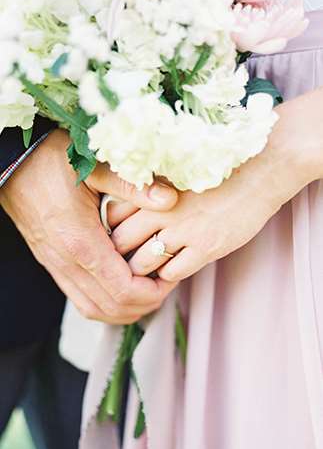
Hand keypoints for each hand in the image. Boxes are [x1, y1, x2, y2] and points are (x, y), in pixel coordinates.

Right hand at [0, 129, 176, 323]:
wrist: (11, 164)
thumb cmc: (50, 162)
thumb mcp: (93, 168)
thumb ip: (131, 185)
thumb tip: (168, 199)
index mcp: (82, 243)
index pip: (124, 291)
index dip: (154, 291)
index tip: (171, 273)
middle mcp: (68, 263)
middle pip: (113, 308)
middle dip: (146, 303)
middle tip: (166, 281)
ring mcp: (57, 267)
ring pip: (95, 310)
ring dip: (126, 308)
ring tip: (148, 288)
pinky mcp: (53, 264)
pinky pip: (80, 299)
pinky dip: (105, 303)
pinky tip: (120, 287)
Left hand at [110, 89, 322, 281]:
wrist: (259, 173)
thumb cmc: (216, 173)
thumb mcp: (177, 175)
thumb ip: (150, 194)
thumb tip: (125, 214)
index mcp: (152, 189)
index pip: (112, 215)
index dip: (110, 230)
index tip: (115, 237)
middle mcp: (162, 210)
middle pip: (121, 242)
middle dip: (118, 255)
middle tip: (124, 261)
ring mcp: (184, 230)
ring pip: (142, 262)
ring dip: (141, 269)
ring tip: (147, 269)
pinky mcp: (206, 248)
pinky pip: (172, 272)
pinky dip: (167, 275)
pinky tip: (173, 268)